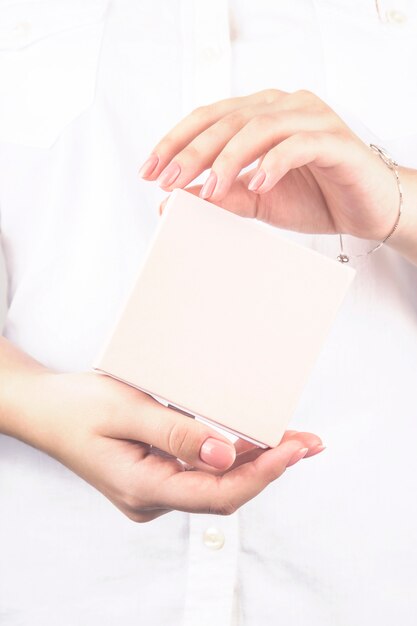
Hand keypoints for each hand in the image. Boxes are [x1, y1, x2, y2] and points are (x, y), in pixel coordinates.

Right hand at [14, 369, 323, 522]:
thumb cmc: (77, 407)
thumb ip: (177, 434)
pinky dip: (232, 457)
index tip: (295, 450)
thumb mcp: (126, 411)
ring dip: (255, 462)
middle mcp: (152, 498)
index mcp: (143, 488)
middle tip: (310, 443)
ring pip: (216, 483)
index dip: (261, 474)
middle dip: (270, 468)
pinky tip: (254, 441)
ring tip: (296, 441)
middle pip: (224, 493)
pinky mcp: (156, 475)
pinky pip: (202, 472)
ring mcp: (154, 490)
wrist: (44, 411)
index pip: (216, 494)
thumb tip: (228, 456)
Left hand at [139, 89, 399, 240]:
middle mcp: (284, 107)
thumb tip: (177, 198)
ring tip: (209, 189)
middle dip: (192, 153)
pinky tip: (257, 184)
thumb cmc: (315, 196)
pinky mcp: (334, 140)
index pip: (209, 118)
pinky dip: (273, 163)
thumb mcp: (257, 201)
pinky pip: (298, 144)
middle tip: (168, 181)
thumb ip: (222, 195)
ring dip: (229, 159)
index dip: (175, 142)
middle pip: (228, 120)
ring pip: (259, 127)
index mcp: (261, 114)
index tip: (150, 170)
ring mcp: (311, 118)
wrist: (366, 208)